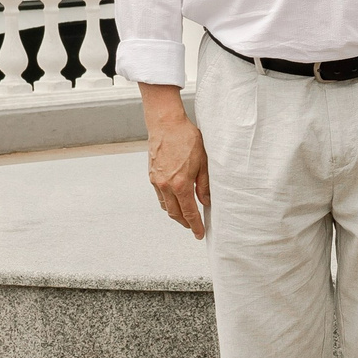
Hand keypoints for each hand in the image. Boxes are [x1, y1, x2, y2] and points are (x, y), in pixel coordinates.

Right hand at [146, 107, 210, 238]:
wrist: (166, 124)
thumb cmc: (187, 139)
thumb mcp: (204, 162)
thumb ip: (205, 185)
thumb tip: (206, 202)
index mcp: (180, 184)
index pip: (189, 212)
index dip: (195, 225)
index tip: (200, 234)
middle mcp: (166, 186)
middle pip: (175, 213)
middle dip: (185, 223)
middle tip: (194, 227)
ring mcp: (156, 181)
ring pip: (166, 206)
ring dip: (176, 214)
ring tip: (186, 216)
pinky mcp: (152, 175)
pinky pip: (160, 196)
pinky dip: (168, 202)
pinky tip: (175, 200)